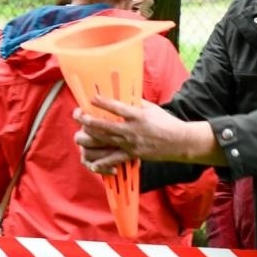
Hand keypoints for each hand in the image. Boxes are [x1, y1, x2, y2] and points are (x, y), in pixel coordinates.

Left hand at [72, 96, 218, 168]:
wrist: (179, 142)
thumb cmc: (166, 122)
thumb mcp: (151, 108)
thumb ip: (135, 102)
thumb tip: (121, 94)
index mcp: (137, 116)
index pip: (116, 108)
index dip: (102, 103)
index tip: (91, 98)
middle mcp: (132, 130)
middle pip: (104, 126)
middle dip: (88, 120)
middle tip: (78, 115)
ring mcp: (131, 144)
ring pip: (105, 141)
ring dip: (90, 137)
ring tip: (80, 133)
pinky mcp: (132, 155)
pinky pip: (114, 160)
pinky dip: (102, 162)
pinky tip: (91, 162)